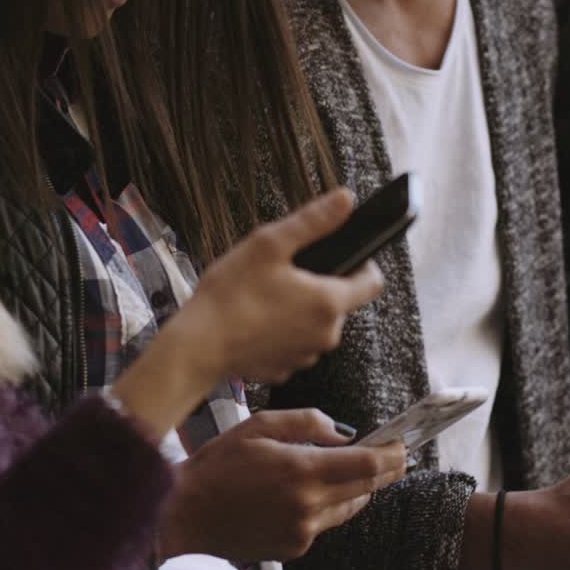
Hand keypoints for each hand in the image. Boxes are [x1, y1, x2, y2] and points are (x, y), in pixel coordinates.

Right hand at [159, 409, 405, 561]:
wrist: (186, 513)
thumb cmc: (218, 465)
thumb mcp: (259, 425)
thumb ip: (307, 423)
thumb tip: (343, 433)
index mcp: (301, 471)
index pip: (367, 465)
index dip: (392, 455)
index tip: (403, 445)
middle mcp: (308, 506)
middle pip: (367, 488)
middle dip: (383, 470)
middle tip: (393, 454)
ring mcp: (303, 532)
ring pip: (350, 508)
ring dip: (356, 489)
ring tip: (346, 470)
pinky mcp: (295, 548)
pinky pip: (325, 524)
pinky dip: (326, 506)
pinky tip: (302, 493)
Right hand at [179, 187, 385, 383]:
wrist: (196, 348)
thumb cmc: (229, 297)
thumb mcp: (269, 245)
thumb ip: (313, 221)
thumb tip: (345, 200)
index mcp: (328, 302)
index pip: (372, 283)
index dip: (364, 264)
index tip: (346, 255)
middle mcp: (325, 334)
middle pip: (339, 302)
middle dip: (319, 285)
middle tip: (283, 272)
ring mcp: (305, 356)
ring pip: (315, 324)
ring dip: (299, 310)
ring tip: (264, 297)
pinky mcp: (284, 369)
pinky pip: (293, 344)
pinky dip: (280, 332)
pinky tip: (255, 321)